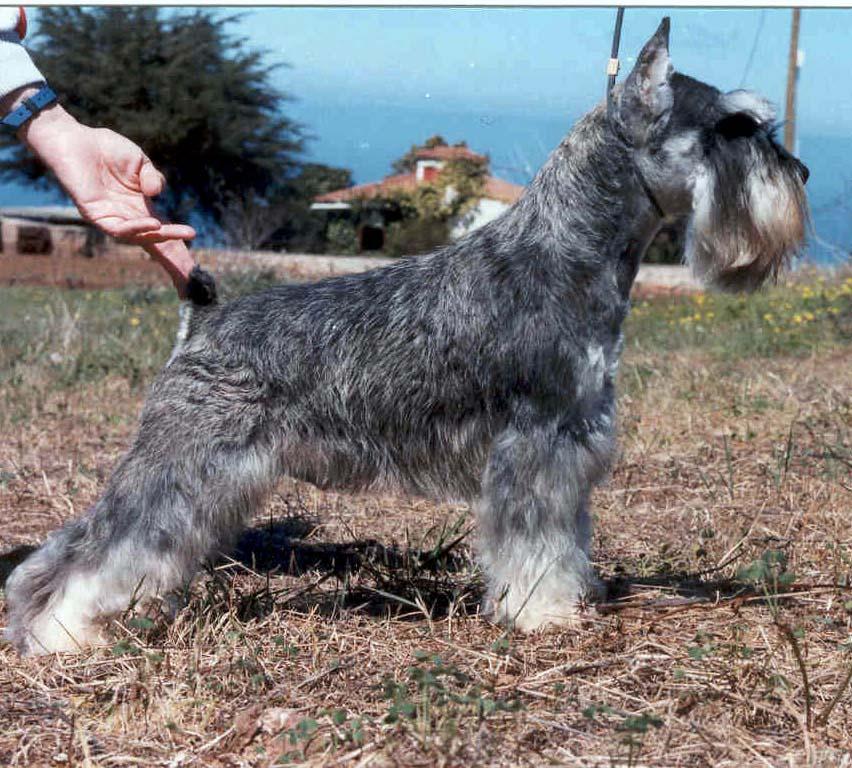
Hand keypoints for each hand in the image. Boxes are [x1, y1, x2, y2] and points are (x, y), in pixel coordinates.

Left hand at [13, 90, 195, 294]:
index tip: (196, 264)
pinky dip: (136, 228)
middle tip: (191, 274)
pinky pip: (118, 229)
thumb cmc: (106, 149)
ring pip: (140, 237)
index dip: (179, 246)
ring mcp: (113, 218)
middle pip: (155, 244)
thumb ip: (153, 178)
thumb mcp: (140, 162)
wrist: (74, 139)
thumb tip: (155, 194)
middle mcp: (129, 217)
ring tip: (182, 234)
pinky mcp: (95, 215)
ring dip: (162, 237)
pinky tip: (152, 223)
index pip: (165, 232)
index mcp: (142, 207)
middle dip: (173, 260)